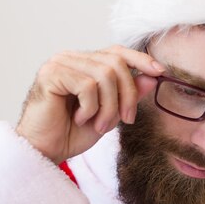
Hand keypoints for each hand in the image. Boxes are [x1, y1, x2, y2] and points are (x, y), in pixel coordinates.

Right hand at [16, 45, 164, 163]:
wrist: (44, 151)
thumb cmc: (72, 133)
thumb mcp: (109, 114)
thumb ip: (127, 94)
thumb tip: (152, 77)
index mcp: (85, 64)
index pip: (117, 52)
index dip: (140, 59)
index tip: (160, 72)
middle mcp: (72, 58)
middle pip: (116, 63)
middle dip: (128, 94)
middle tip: (126, 119)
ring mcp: (60, 63)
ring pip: (104, 75)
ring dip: (109, 107)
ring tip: (99, 125)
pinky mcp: (50, 74)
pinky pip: (87, 86)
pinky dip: (91, 108)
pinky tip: (80, 119)